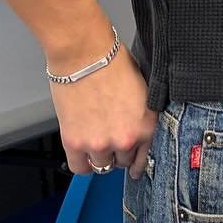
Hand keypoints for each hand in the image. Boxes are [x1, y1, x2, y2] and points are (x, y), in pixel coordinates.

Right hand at [49, 44, 157, 180]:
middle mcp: (126, 139)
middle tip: (111, 140)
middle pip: (123, 162)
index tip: (135, 168)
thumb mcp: (143, 90)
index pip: (145, 158)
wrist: (85, 54)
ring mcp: (100, 143)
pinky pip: (79, 168)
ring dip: (99, 156)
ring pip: (101, 166)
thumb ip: (141, 115)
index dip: (138, 164)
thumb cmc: (113, 63)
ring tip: (95, 140)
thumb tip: (137, 126)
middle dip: (118, 153)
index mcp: (147, 124)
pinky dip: (81, 161)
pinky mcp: (75, 143)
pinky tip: (82, 150)